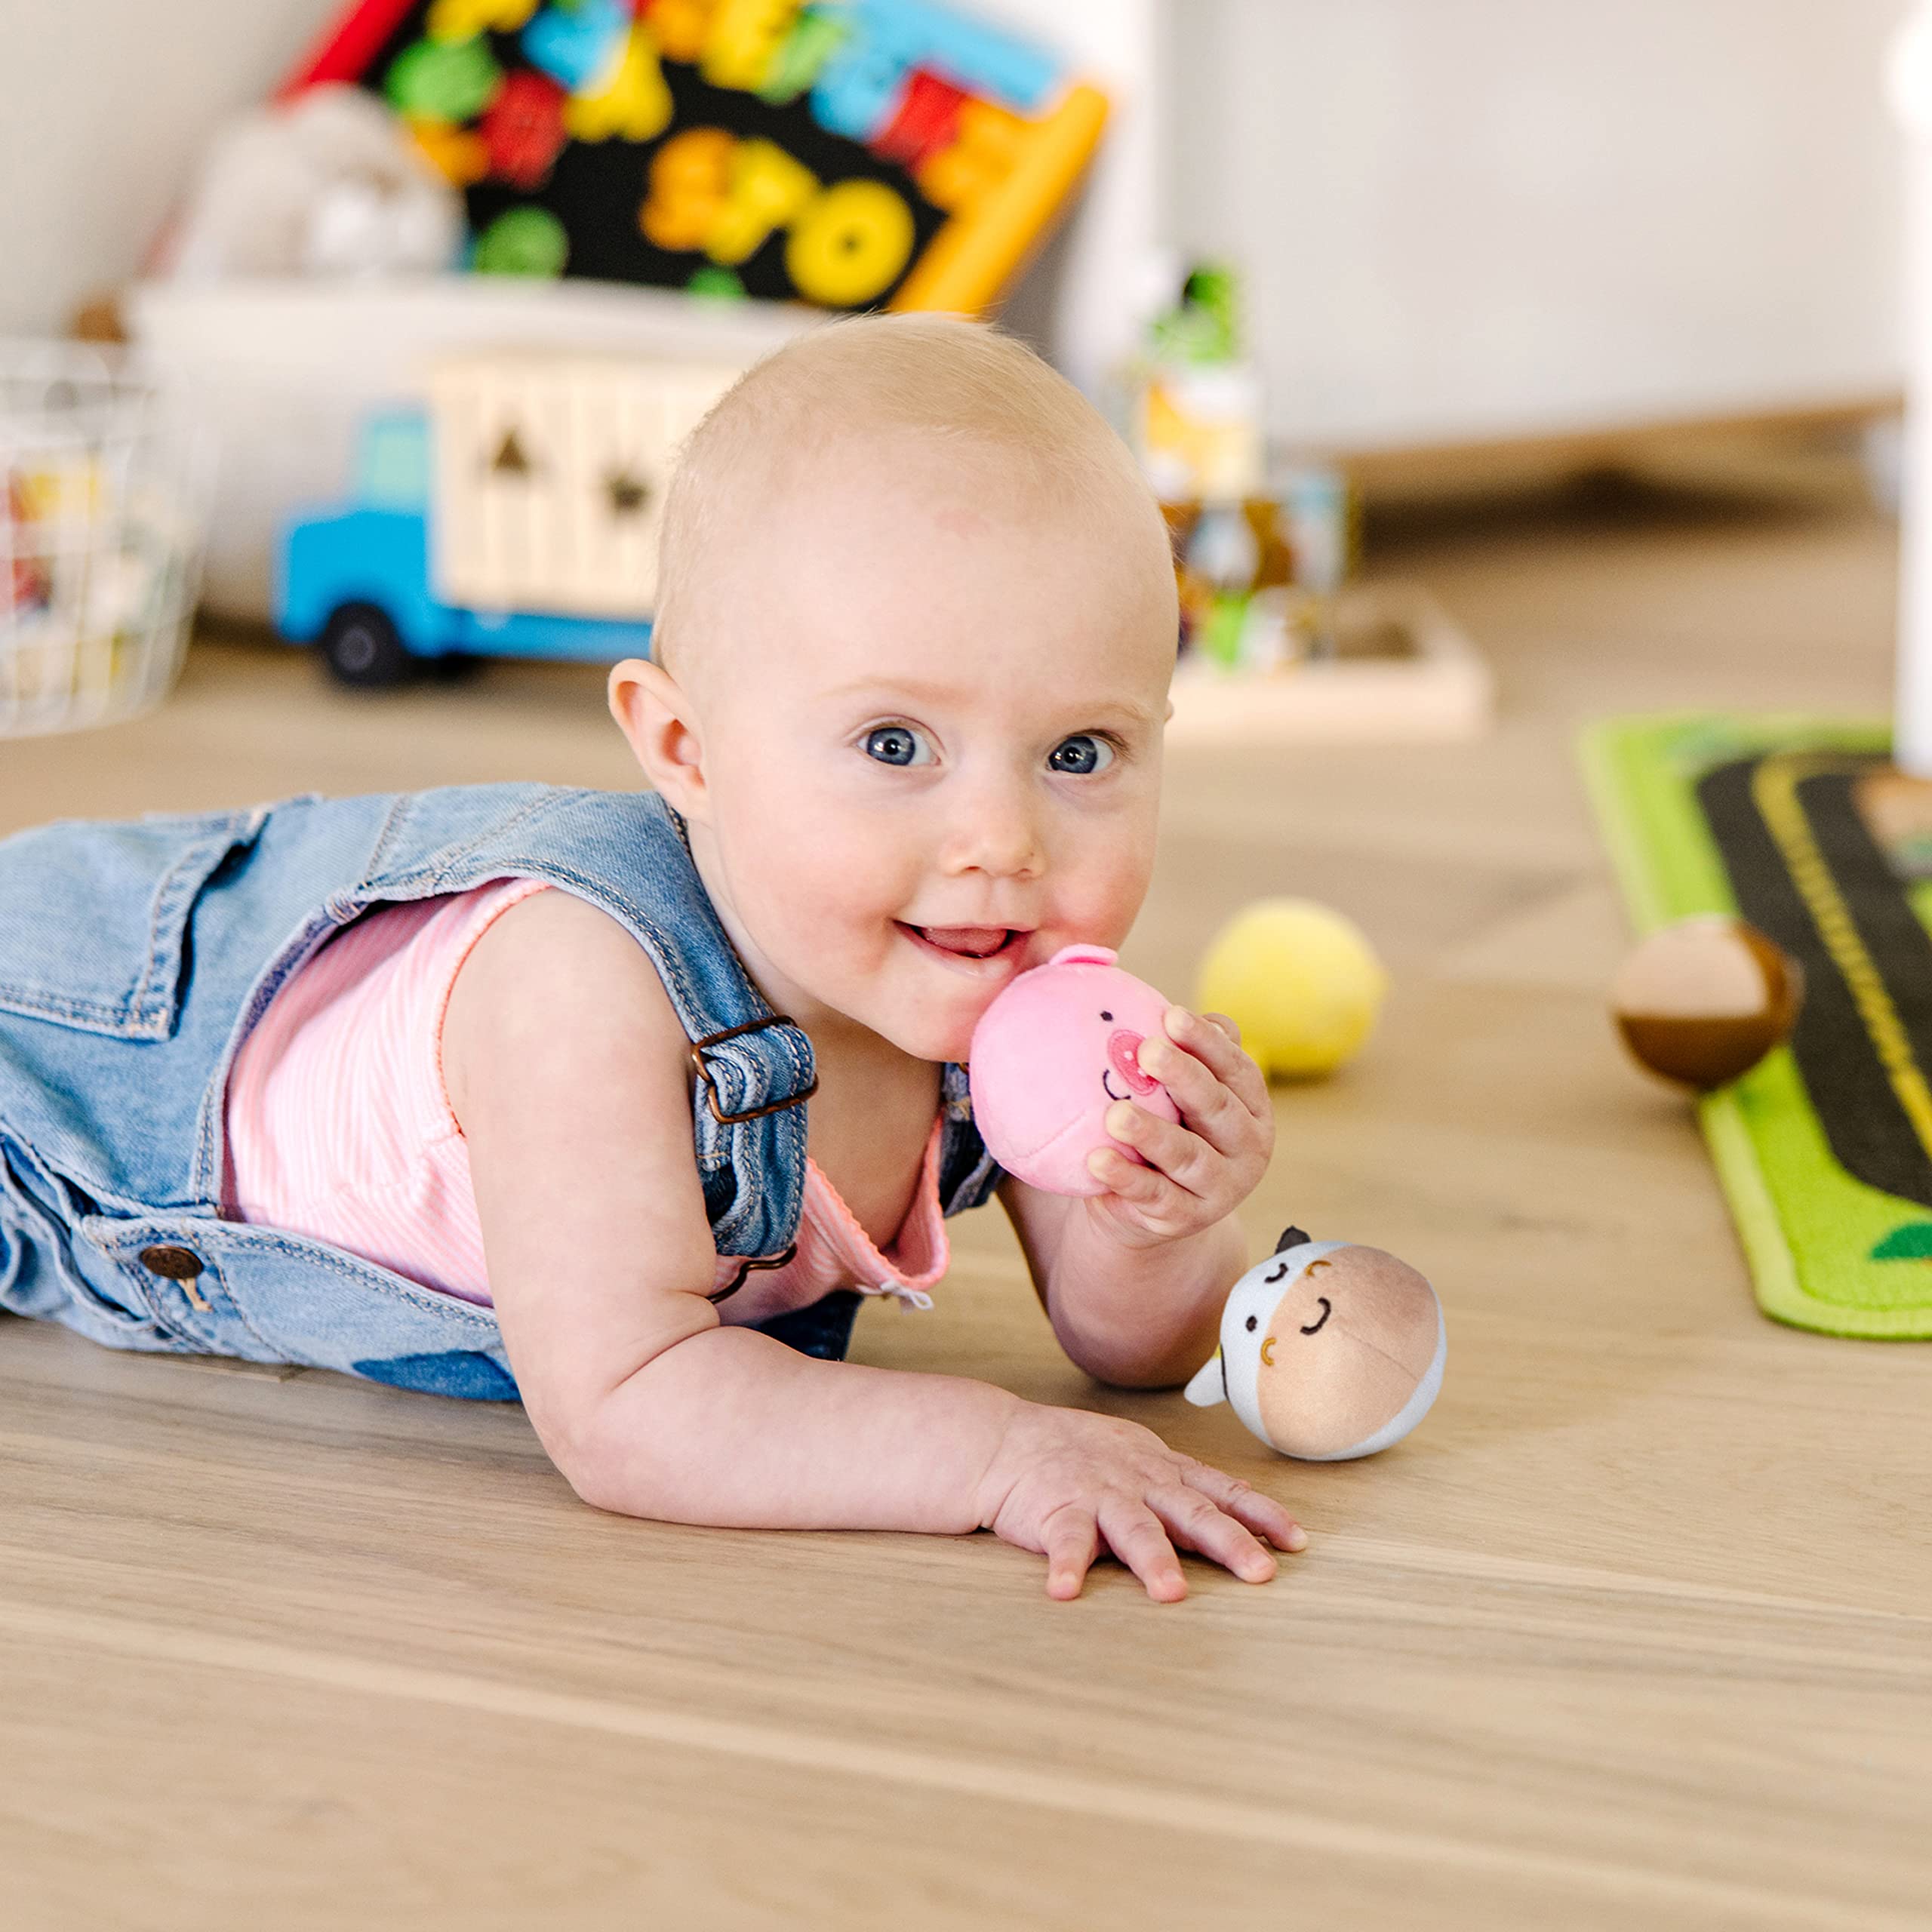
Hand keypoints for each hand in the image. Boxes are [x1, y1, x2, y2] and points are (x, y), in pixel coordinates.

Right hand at [975, 1400, 1307, 1600]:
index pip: (1222, 1491)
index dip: (1261, 1515)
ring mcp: (1098, 1495)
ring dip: (1153, 1559)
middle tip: (1261, 1573)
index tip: (1298, 1541)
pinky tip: (1065, 1590)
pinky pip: (1063, 1541)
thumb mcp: (1142, 1456)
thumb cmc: (1080, 1453)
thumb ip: (1188, 1480)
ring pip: (1133, 1527)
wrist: (1006, 1441)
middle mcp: (1139, 1482)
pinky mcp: (1055, 1511)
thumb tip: (1245, 1496)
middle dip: (1228, 1542)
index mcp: (1162, 1471)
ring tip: (1172, 1592)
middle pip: (1190, 1512)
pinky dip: (1065, 1566)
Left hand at [1084, 1007, 1273, 1249]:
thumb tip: (1167, 1008)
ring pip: (1188, 1156)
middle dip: (1184, 1077)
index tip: (1170, 1014)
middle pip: (1217, 1106)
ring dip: (1151, 1134)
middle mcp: (1247, 1146)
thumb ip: (1185, 1050)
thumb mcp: (1179, 1091)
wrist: (1150, 1205)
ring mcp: (1221, 1188)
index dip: (1206, 1042)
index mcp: (1251, 1106)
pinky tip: (1097, 1160)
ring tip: (1115, 1115)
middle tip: (1146, 1051)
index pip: (1236, 1067)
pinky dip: (1126, 1178)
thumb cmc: (1166, 1124)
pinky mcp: (1186, 1219)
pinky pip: (1155, 1196)